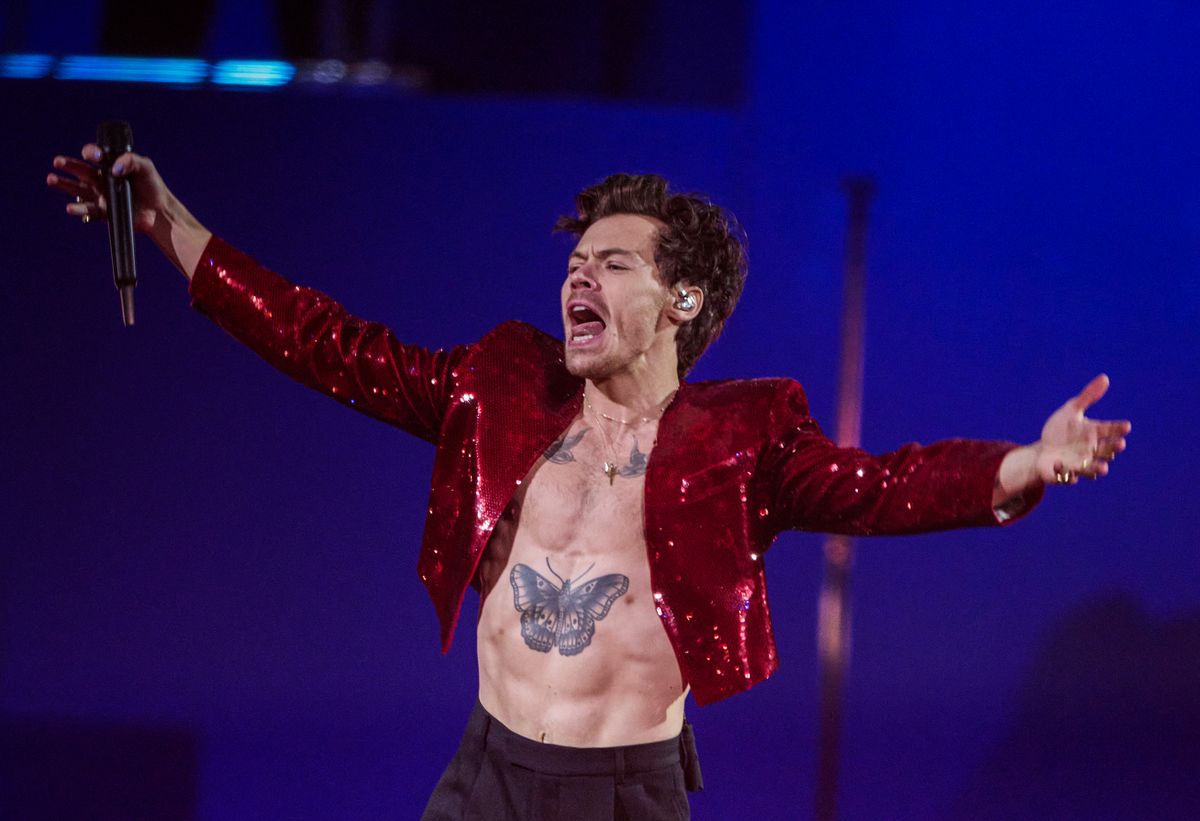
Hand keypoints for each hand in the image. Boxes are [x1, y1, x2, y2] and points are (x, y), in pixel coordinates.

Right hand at [46, 143, 210, 277]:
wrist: (159, 211)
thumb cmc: (152, 186)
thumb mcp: (145, 167)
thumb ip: (131, 160)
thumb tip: (115, 168)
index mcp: (110, 166)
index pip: (94, 156)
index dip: (91, 152)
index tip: (95, 155)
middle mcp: (101, 180)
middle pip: (80, 171)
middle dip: (68, 165)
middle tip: (57, 162)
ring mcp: (100, 196)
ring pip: (77, 190)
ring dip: (63, 185)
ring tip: (51, 179)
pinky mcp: (103, 213)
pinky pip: (87, 210)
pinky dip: (78, 209)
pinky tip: (70, 208)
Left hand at [1033, 373, 1130, 485]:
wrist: (1043, 450)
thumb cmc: (1061, 430)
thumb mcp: (1071, 410)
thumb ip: (1087, 397)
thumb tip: (1105, 378)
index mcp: (1094, 433)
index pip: (1110, 430)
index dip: (1118, 429)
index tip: (1126, 426)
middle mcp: (1091, 451)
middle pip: (1106, 451)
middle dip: (1113, 448)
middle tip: (1119, 444)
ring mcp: (1079, 464)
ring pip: (1092, 468)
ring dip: (1097, 468)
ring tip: (1103, 468)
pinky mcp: (1065, 474)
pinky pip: (1067, 476)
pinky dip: (1067, 474)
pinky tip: (1066, 471)